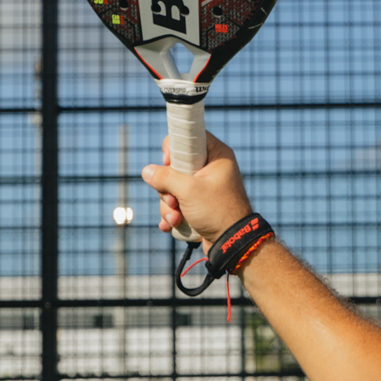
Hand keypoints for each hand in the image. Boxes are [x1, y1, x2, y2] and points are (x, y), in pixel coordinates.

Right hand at [142, 130, 251, 246]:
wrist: (233, 243)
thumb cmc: (217, 212)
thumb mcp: (188, 191)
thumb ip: (166, 178)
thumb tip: (147, 171)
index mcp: (217, 156)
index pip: (190, 137)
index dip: (174, 148)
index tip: (167, 162)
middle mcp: (211, 168)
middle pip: (176, 166)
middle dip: (168, 187)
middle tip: (173, 200)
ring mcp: (205, 187)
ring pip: (174, 187)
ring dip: (168, 205)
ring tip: (175, 218)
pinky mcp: (199, 204)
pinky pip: (178, 202)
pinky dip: (173, 213)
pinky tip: (171, 225)